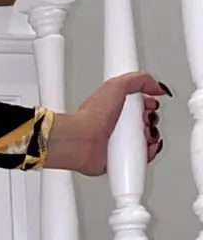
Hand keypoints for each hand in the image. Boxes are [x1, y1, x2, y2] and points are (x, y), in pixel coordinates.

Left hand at [44, 72, 168, 174]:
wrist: (82, 140)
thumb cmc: (92, 116)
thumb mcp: (117, 86)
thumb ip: (139, 80)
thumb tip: (157, 87)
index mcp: (115, 106)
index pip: (141, 104)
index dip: (150, 104)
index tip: (151, 104)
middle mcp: (117, 124)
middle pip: (147, 121)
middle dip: (152, 119)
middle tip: (146, 119)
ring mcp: (119, 142)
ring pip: (147, 139)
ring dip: (153, 136)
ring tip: (145, 134)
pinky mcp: (121, 158)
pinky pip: (141, 156)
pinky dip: (148, 152)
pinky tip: (146, 147)